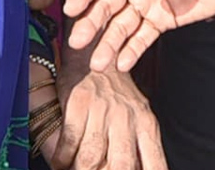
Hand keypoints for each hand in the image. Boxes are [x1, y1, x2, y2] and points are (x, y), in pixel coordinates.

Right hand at [50, 61, 165, 169]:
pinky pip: (69, 141)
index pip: (154, 164)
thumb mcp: (140, 117)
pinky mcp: (79, 101)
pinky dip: (62, 159)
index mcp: (146, 124)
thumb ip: (143, 149)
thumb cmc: (119, 95)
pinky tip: (60, 163)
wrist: (98, 55)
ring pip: (91, 158)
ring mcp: (102, 109)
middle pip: (122, 166)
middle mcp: (127, 117)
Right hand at [64, 0, 214, 72]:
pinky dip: (132, 50)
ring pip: (121, 25)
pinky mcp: (162, 19)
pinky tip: (122, 63)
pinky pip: (143, 37)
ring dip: (108, 43)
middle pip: (107, 3)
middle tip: (77, 41)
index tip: (71, 7)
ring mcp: (148, 1)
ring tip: (98, 63)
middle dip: (91, 22)